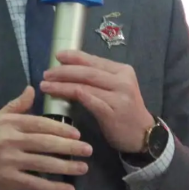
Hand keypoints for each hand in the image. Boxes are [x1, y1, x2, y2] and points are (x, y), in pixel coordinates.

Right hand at [0, 85, 92, 189]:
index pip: (40, 124)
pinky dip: (53, 187)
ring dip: (66, 167)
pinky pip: (35, 184)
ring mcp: (9, 161)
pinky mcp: (7, 180)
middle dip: (70, 147)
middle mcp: (10, 140)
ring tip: (83, 168)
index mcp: (8, 123)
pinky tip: (67, 189)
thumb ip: (15, 106)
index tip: (77, 133)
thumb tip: (32, 89)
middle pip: (46, 143)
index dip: (61, 129)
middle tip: (88, 150)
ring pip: (43, 163)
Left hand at [39, 49, 154, 153]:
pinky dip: (72, 95)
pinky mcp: (112, 112)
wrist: (142, 134)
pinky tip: (59, 95)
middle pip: (87, 72)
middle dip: (64, 71)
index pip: (94, 60)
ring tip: (46, 85)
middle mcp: (122, 81)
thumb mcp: (116, 88)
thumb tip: (70, 67)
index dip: (74, 57)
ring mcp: (118, 97)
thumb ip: (98, 78)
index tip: (57, 55)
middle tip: (46, 73)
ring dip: (62, 85)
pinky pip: (89, 101)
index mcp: (122, 70)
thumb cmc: (124, 110)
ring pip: (85, 86)